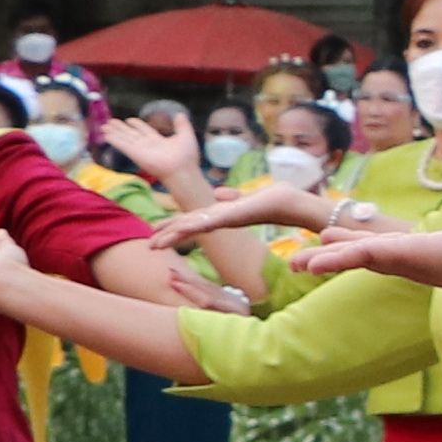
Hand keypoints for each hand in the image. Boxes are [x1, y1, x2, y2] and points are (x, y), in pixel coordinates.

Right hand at [105, 105, 205, 192]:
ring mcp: (140, 150)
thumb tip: (180, 113)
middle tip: (110, 121)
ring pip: (124, 138)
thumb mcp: (186, 136)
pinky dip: (114, 139)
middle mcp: (147, 145)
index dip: (136, 125)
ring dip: (114, 132)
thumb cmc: (186, 156)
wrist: (182, 170)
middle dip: (121, 128)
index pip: (144, 130)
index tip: (129, 120)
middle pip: (131, 134)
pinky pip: (123, 145)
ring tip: (104, 126)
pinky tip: (106, 135)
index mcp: (158, 141)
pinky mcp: (136, 154)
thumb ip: (181, 125)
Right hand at [159, 178, 346, 240]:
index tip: (155, 231)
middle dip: (169, 237)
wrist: (291, 202)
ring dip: (175, 235)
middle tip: (150, 247)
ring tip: (156, 243)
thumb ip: (232, 197)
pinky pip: (209, 221)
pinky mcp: (234, 217)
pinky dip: (194, 225)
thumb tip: (218, 194)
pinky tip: (180, 229)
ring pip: (194, 227)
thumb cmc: (273, 200)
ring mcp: (227, 219)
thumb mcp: (247, 198)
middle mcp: (222, 220)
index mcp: (222, 215)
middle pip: (189, 228)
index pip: (192, 221)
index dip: (173, 227)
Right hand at [300, 222, 441, 306]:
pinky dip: (338, 258)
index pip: (389, 250)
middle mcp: (416, 264)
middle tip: (302, 259)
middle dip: (334, 257)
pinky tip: (313, 259)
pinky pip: (364, 256)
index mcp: (431, 255)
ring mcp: (411, 262)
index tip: (337, 243)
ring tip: (296, 261)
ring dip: (327, 259)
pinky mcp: (410, 255)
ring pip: (358, 259)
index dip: (362, 246)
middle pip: (366, 259)